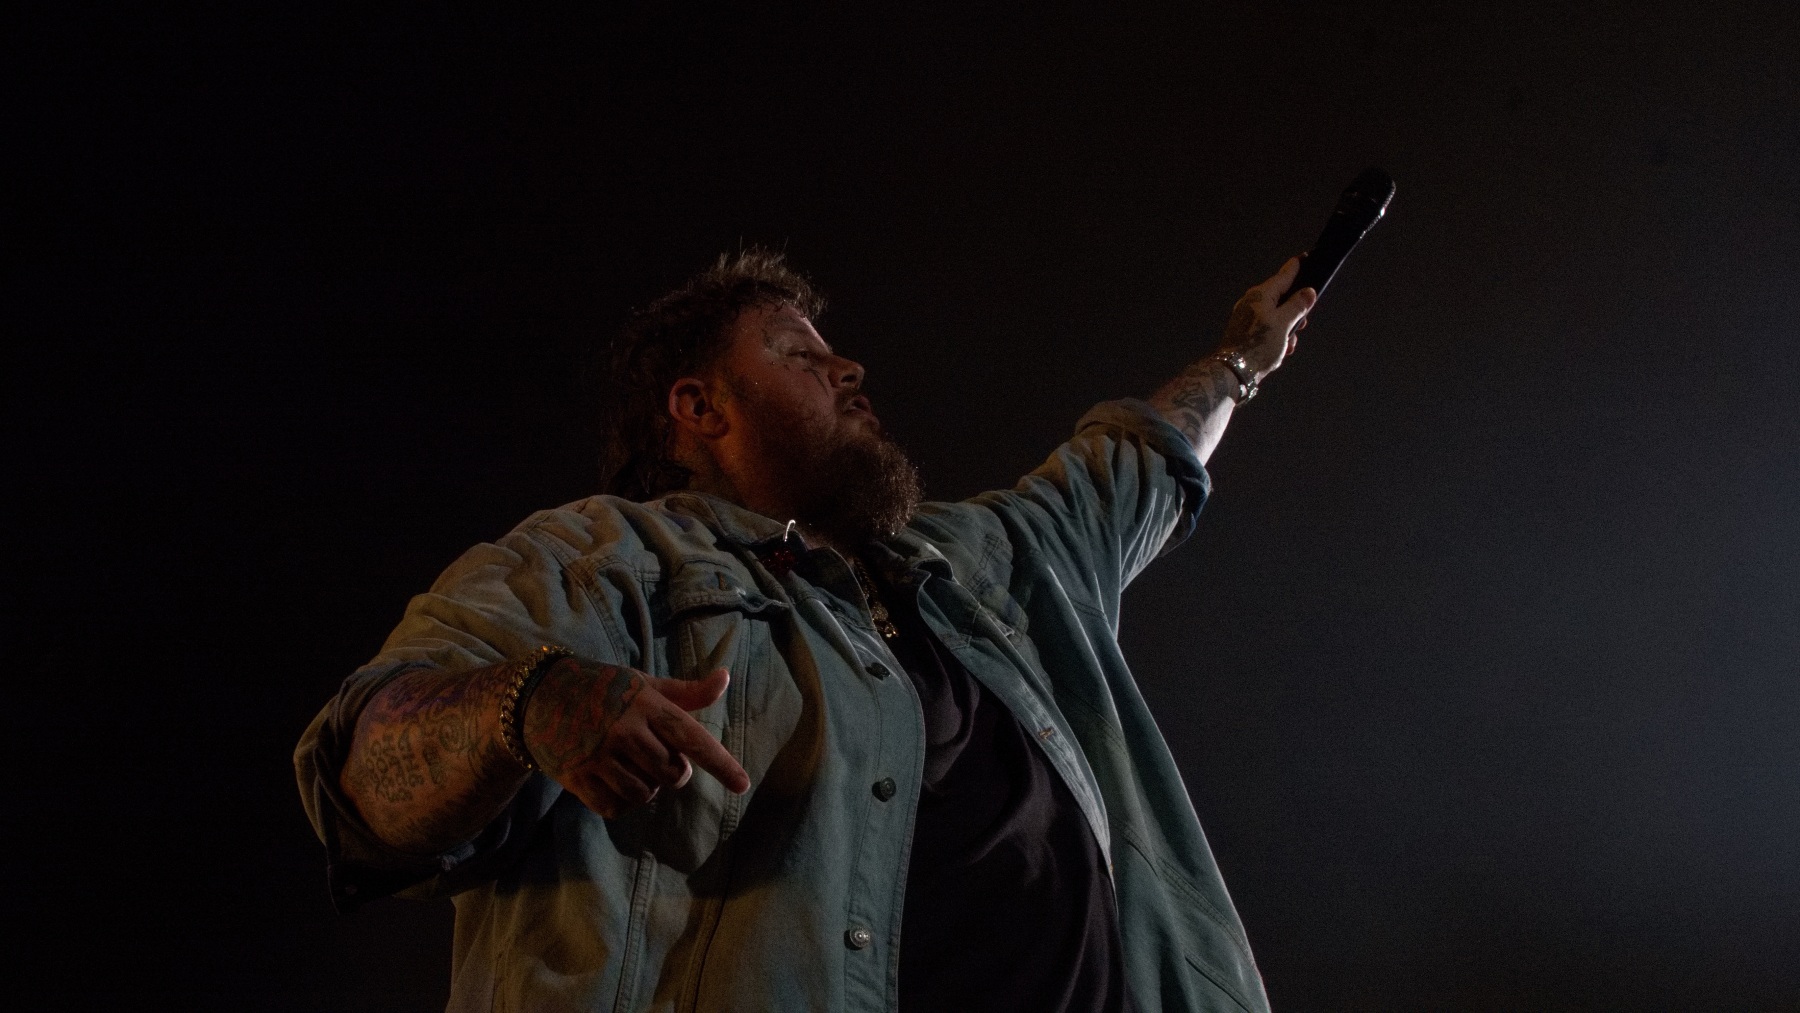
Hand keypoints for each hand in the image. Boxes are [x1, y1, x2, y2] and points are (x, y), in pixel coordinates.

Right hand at [522, 659, 751, 817]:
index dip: (720, 763)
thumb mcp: (643, 685)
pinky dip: (621, 802)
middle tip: (653, 757)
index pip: (692, 737)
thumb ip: (685, 693)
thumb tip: (725, 678)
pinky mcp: (577, 776)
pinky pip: (615, 807)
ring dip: (646, 788)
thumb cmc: (603, 690)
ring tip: (631, 768)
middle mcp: (625, 730)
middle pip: (672, 774)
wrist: (538, 696)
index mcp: (647, 705)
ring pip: (645, 794)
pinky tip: (612, 782)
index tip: (743, 784)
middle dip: (671, 772)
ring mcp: (599, 754)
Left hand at [1219, 256, 1316, 377]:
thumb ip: (1297, 306)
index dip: (1296, 267)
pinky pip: (1267, 329)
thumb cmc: (1258, 346)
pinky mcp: (1246, 332)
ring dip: (1287, 329)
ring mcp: (1247, 317)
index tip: (1305, 257)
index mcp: (1261, 295)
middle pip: (1281, 297)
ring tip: (1289, 343)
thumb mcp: (1284, 324)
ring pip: (1276, 316)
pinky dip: (1277, 338)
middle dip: (1295, 310)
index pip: (1283, 275)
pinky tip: (1281, 351)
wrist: (1233, 371)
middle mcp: (1252, 302)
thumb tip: (1308, 291)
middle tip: (1303, 322)